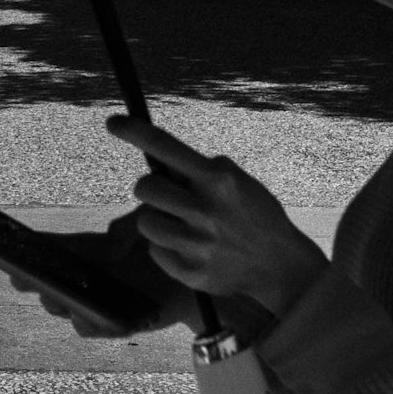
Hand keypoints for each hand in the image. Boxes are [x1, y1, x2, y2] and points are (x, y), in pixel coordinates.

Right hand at [0, 213, 201, 339]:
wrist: (205, 272)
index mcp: (96, 250)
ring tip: (56, 297)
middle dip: (35, 281)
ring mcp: (106, 301)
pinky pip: (96, 328)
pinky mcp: (121, 322)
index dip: (33, 249)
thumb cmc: (177, 241)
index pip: (58, 248)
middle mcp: (96, 277)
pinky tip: (83, 315)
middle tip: (25, 278)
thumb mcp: (151, 226)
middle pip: (53, 282)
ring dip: (58, 303)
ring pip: (68, 308)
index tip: (11, 249)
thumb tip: (113, 236)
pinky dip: (88, 323)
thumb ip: (130, 225)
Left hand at [119, 115, 329, 318]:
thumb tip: (156, 158)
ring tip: (183, 226)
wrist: (279, 264)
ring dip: (158, 220)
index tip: (112, 122)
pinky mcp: (190, 271)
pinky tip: (191, 249)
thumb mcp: (237, 182)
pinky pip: (155, 250)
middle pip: (144, 188)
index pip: (165, 146)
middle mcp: (205, 210)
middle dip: (151, 190)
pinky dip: (167, 248)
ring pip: (145, 220)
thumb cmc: (254, 215)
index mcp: (218, 179)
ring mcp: (197, 243)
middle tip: (169, 198)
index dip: (133, 131)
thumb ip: (201, 171)